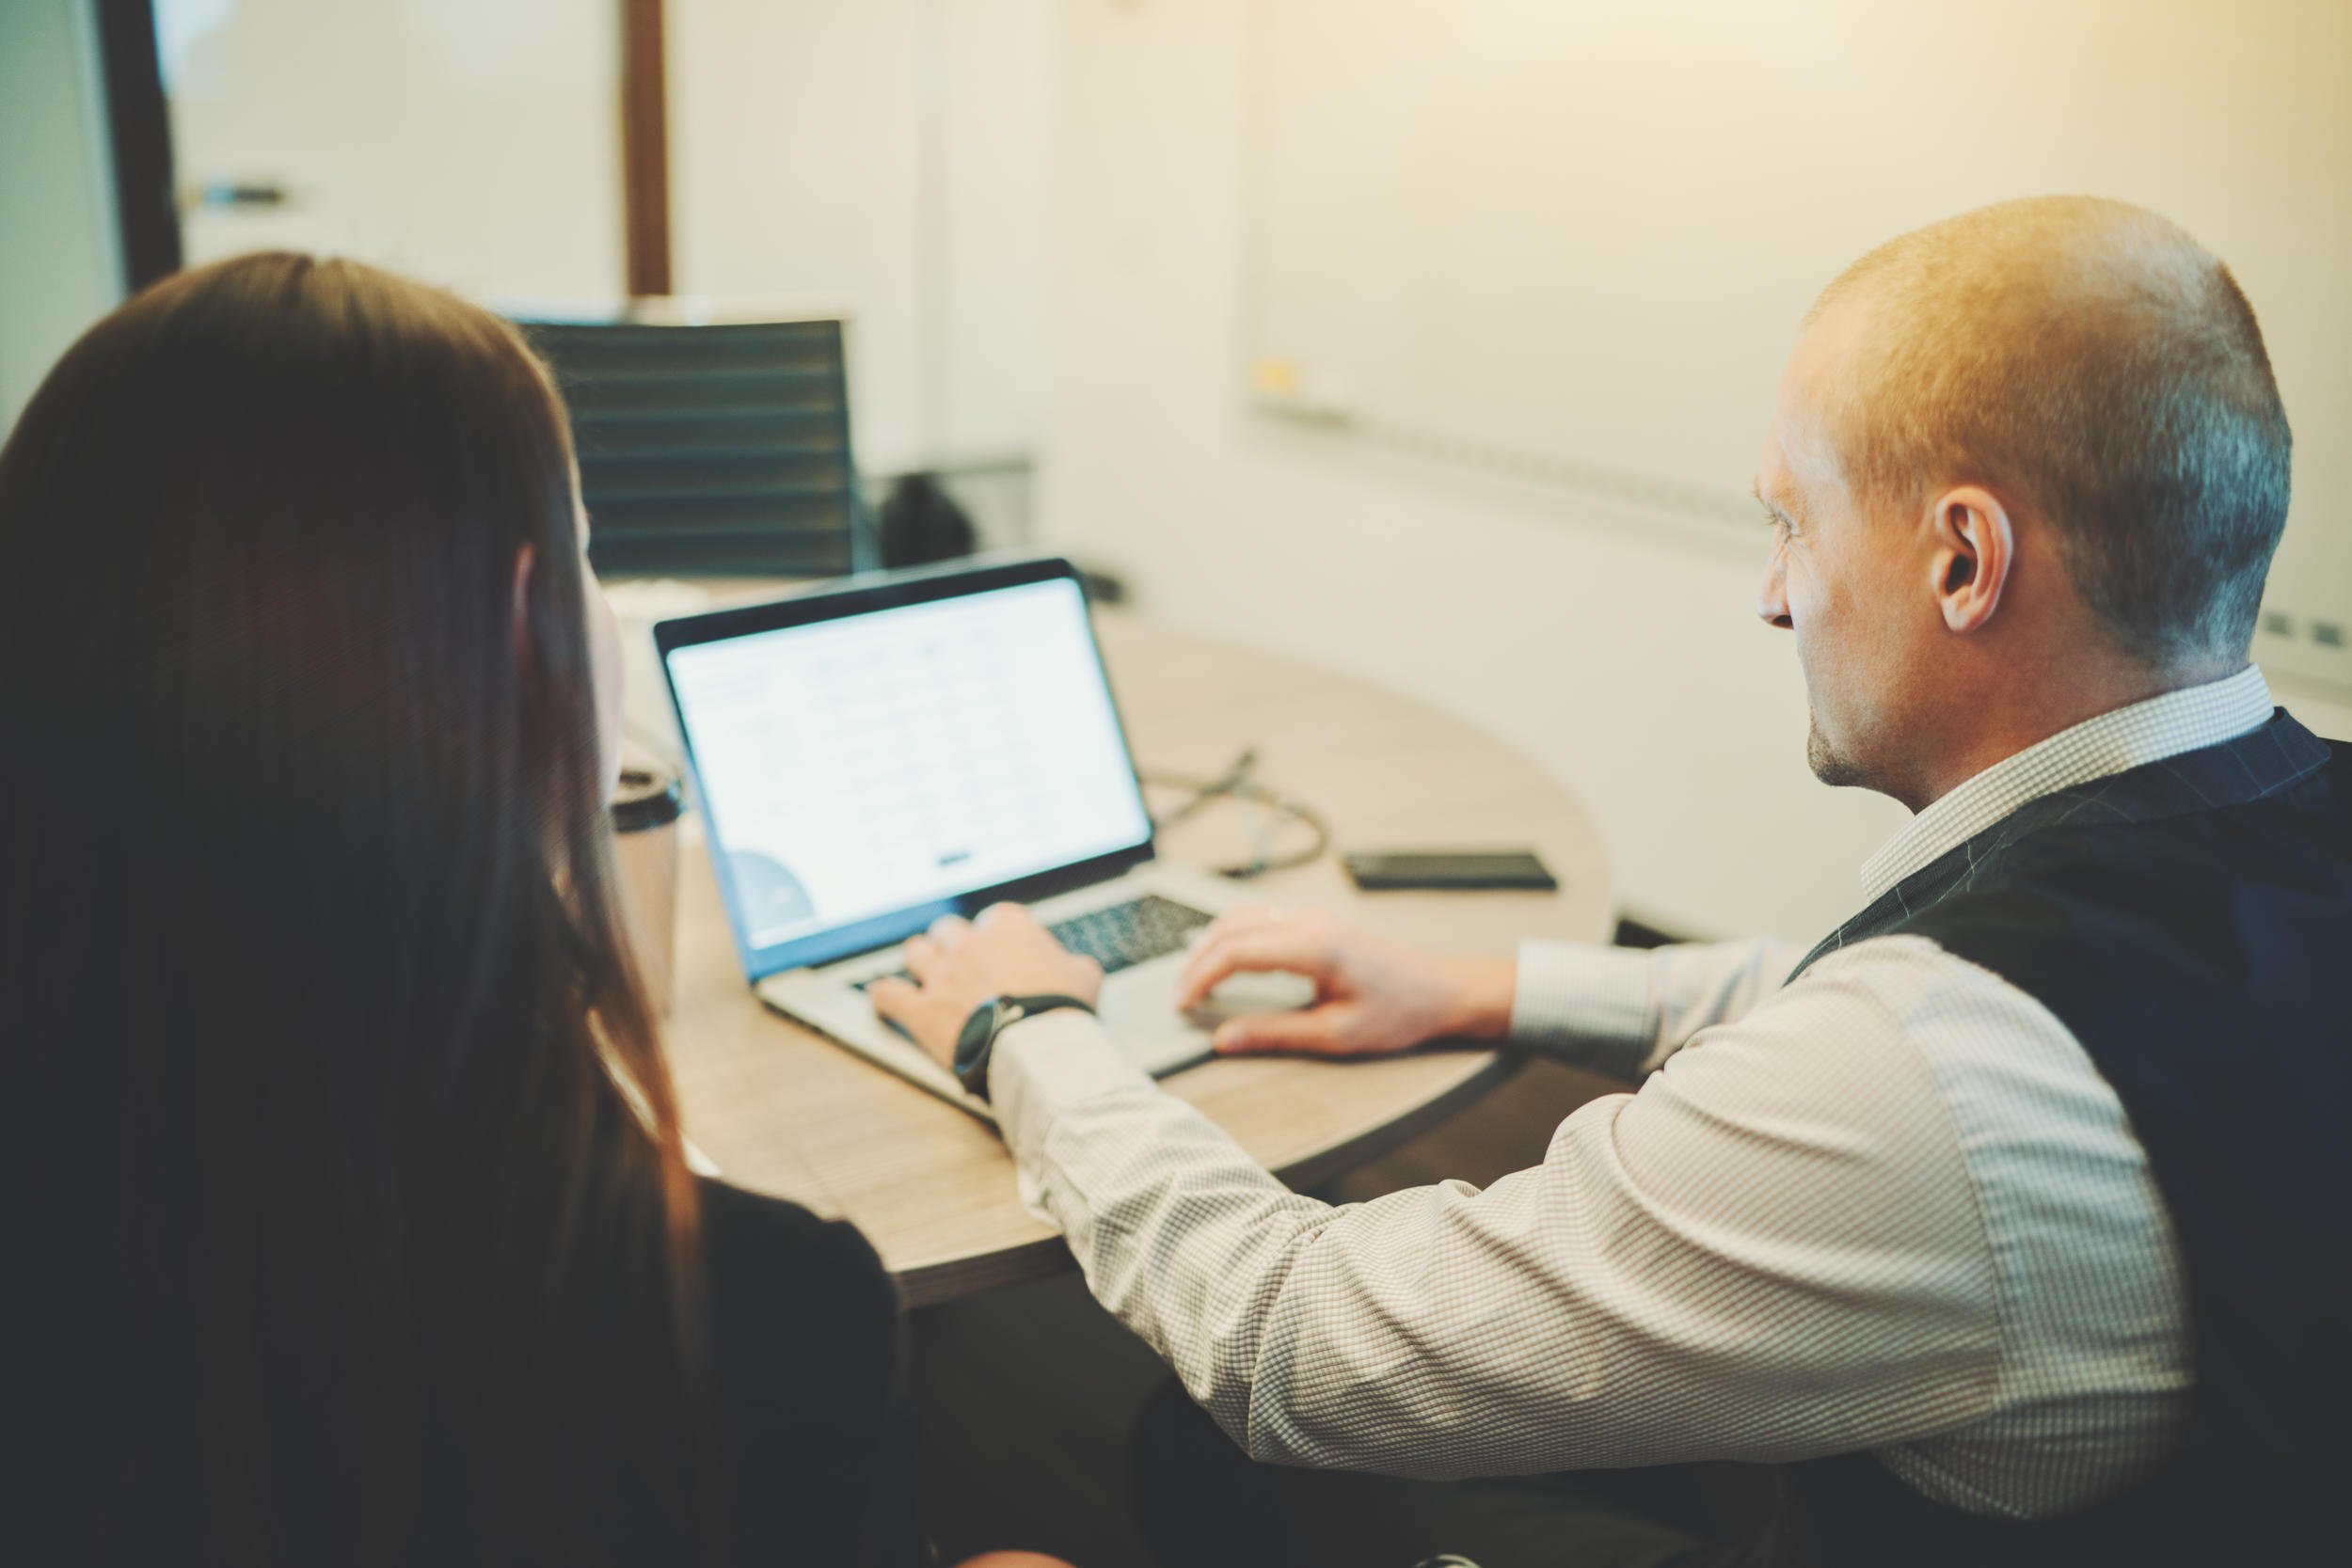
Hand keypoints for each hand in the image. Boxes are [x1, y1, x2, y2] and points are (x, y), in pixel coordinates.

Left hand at [868, 904, 1103, 1068]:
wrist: (1039, 1048)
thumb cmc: (1063, 1011)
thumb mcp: (1085, 977)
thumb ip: (1073, 965)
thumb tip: (1075, 969)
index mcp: (1008, 928)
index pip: (996, 919)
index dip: (999, 937)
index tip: (1005, 953)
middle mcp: (969, 944)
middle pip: (949, 930)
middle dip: (954, 945)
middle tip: (961, 962)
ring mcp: (941, 975)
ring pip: (916, 953)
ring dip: (920, 962)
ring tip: (925, 972)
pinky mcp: (921, 1010)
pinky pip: (888, 995)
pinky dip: (885, 997)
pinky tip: (884, 998)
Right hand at [1174, 906, 1514, 1055]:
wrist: (1440, 990)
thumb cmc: (1398, 1012)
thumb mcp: (1335, 1035)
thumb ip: (1275, 1034)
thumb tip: (1225, 1039)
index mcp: (1313, 947)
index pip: (1236, 952)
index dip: (1201, 977)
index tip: (1183, 1004)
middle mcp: (1309, 923)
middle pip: (1232, 929)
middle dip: (1198, 962)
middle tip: (1180, 997)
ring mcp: (1313, 918)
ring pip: (1243, 917)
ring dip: (1213, 944)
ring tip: (1195, 980)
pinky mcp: (1317, 923)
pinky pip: (1261, 918)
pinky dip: (1233, 936)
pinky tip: (1226, 959)